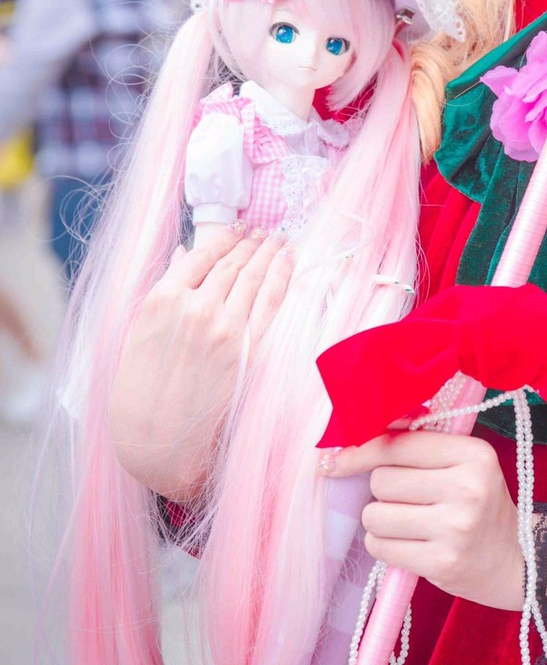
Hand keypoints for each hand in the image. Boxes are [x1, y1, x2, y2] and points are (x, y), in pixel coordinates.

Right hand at [109, 227, 292, 500]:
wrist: (155, 437)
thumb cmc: (141, 387)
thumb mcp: (140, 331)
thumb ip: (166, 289)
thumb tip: (185, 254)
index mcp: (163, 299)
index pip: (203, 254)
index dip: (225, 237)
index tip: (239, 228)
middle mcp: (195, 307)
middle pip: (232, 264)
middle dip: (251, 243)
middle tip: (265, 231)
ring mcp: (223, 327)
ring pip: (253, 278)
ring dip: (269, 254)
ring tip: (279, 240)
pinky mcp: (246, 348)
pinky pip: (270, 303)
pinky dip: (281, 277)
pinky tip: (288, 262)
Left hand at [325, 431, 524, 611]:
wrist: (516, 559)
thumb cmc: (480, 504)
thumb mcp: (464, 464)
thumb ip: (419, 444)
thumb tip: (361, 432)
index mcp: (473, 454)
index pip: (397, 445)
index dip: (361, 451)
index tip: (338, 460)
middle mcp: (467, 488)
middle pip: (381, 481)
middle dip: (382, 492)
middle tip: (407, 500)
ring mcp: (455, 528)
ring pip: (375, 515)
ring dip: (380, 521)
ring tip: (407, 524)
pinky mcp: (441, 563)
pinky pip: (381, 547)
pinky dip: (384, 546)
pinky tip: (408, 545)